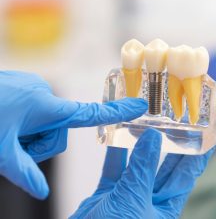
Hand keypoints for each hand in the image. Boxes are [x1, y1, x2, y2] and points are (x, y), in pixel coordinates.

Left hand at [0, 71, 147, 198]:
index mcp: (47, 106)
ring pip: (44, 121)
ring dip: (28, 134)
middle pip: (58, 130)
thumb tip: (39, 192)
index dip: (118, 112)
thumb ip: (23, 173)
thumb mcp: (0, 152)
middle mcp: (44, 93)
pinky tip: (4, 121)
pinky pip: (32, 109)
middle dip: (40, 143)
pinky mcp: (21, 85)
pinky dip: (21, 121)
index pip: (91, 113)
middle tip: (13, 145)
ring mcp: (31, 87)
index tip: (139, 106)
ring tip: (5, 132)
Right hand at [71, 129, 214, 218]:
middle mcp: (151, 202)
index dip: (199, 155)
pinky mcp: (107, 197)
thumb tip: (154, 137)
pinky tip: (116, 134)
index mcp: (166, 209)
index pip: (188, 175)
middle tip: (179, 121)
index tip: (208, 135)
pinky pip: (114, 170)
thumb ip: (142, 169)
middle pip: (166, 167)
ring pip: (139, 166)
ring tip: (148, 122)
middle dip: (173, 144)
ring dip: (141, 145)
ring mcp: (129, 198)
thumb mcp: (133, 201)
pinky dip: (114, 153)